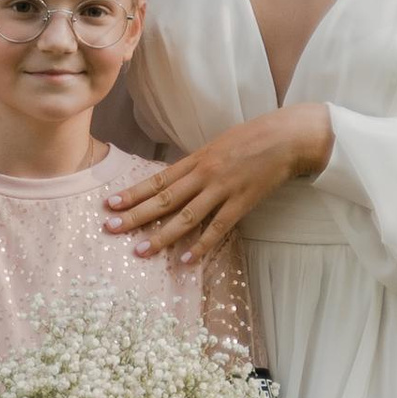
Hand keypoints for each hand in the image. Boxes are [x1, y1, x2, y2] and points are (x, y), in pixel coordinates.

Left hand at [103, 109, 331, 262]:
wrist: (286, 137)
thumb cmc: (252, 139)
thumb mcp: (217, 146)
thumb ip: (197, 165)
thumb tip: (176, 180)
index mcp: (196, 159)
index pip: (158, 179)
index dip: (133, 192)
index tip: (110, 203)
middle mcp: (204, 174)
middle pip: (164, 199)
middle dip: (135, 215)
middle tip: (111, 228)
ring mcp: (223, 189)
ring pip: (186, 216)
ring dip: (162, 235)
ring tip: (140, 251)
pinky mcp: (242, 202)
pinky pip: (219, 227)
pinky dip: (202, 245)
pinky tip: (187, 260)